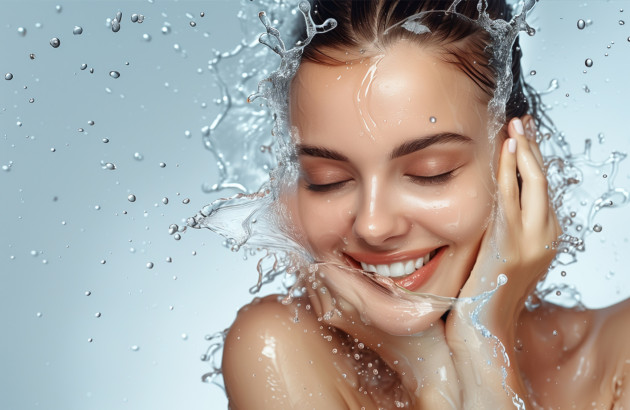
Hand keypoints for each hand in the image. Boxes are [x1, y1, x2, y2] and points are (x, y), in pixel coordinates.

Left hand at [456, 116, 560, 324]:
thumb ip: (502, 223)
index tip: (522, 134)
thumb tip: (490, 197)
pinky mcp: (513, 244)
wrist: (483, 325)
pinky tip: (506, 149)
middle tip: (520, 121)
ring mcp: (533, 240)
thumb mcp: (499, 249)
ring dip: (524, 151)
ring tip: (515, 126)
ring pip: (535, 184)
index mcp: (545, 235)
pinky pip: (512, 198)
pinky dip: (510, 170)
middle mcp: (546, 235)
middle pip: (544, 180)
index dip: (533, 157)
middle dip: (533, 147)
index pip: (542, 187)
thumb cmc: (483, 288)